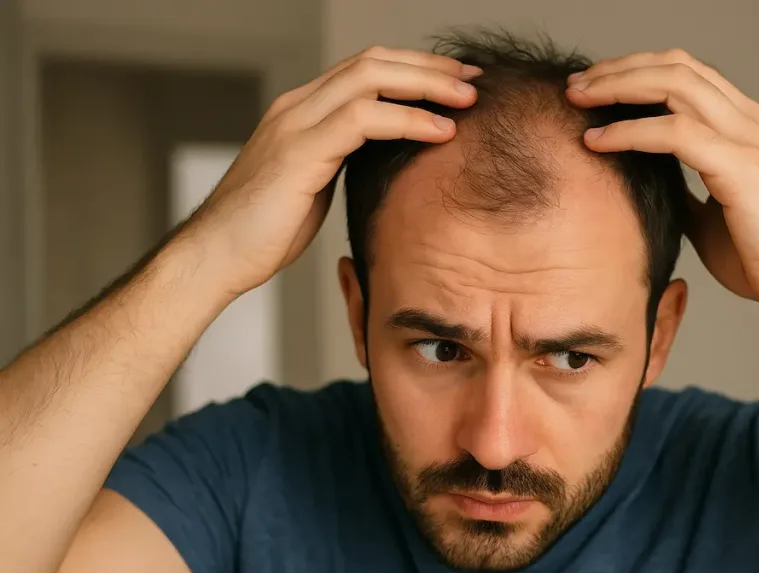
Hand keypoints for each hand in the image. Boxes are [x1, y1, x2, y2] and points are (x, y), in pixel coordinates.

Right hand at [188, 47, 480, 295]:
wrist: (217, 255)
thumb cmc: (265, 231)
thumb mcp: (314, 185)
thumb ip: (342, 162)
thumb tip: (383, 162)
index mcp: (303, 112)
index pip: (366, 71)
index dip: (414, 71)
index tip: (456, 86)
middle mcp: (298, 106)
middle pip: (373, 62)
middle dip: (428, 67)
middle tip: (473, 80)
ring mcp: (295, 123)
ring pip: (370, 78)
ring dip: (426, 86)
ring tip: (468, 100)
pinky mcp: (299, 150)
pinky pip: (363, 119)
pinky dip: (408, 120)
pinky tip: (441, 131)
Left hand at [565, 50, 758, 313]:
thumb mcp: (711, 214)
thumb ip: (686, 189)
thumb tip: (651, 181)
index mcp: (744, 126)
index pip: (685, 75)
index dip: (636, 72)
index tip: (594, 89)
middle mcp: (749, 121)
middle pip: (675, 67)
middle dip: (619, 69)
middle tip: (576, 85)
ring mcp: (748, 138)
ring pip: (674, 84)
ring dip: (618, 87)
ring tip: (578, 100)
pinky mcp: (741, 166)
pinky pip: (675, 132)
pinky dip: (630, 131)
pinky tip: (598, 141)